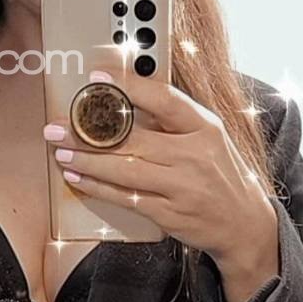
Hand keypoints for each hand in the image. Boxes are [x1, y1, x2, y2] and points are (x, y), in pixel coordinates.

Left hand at [42, 46, 279, 301]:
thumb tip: (126, 99)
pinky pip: (126, 197)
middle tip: (58, 126)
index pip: (164, 100)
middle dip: (88, 132)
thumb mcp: (209, 139)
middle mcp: (193, 155)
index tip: (97, 77)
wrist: (244, 224)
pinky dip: (98, 187)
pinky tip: (78, 177)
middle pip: (133, 138)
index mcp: (205, 128)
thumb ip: (175, 121)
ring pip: (124, 170)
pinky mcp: (169, 213)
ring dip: (87, 160)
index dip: (128, 87)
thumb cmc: (220, 175)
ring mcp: (181, 186)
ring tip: (61, 151)